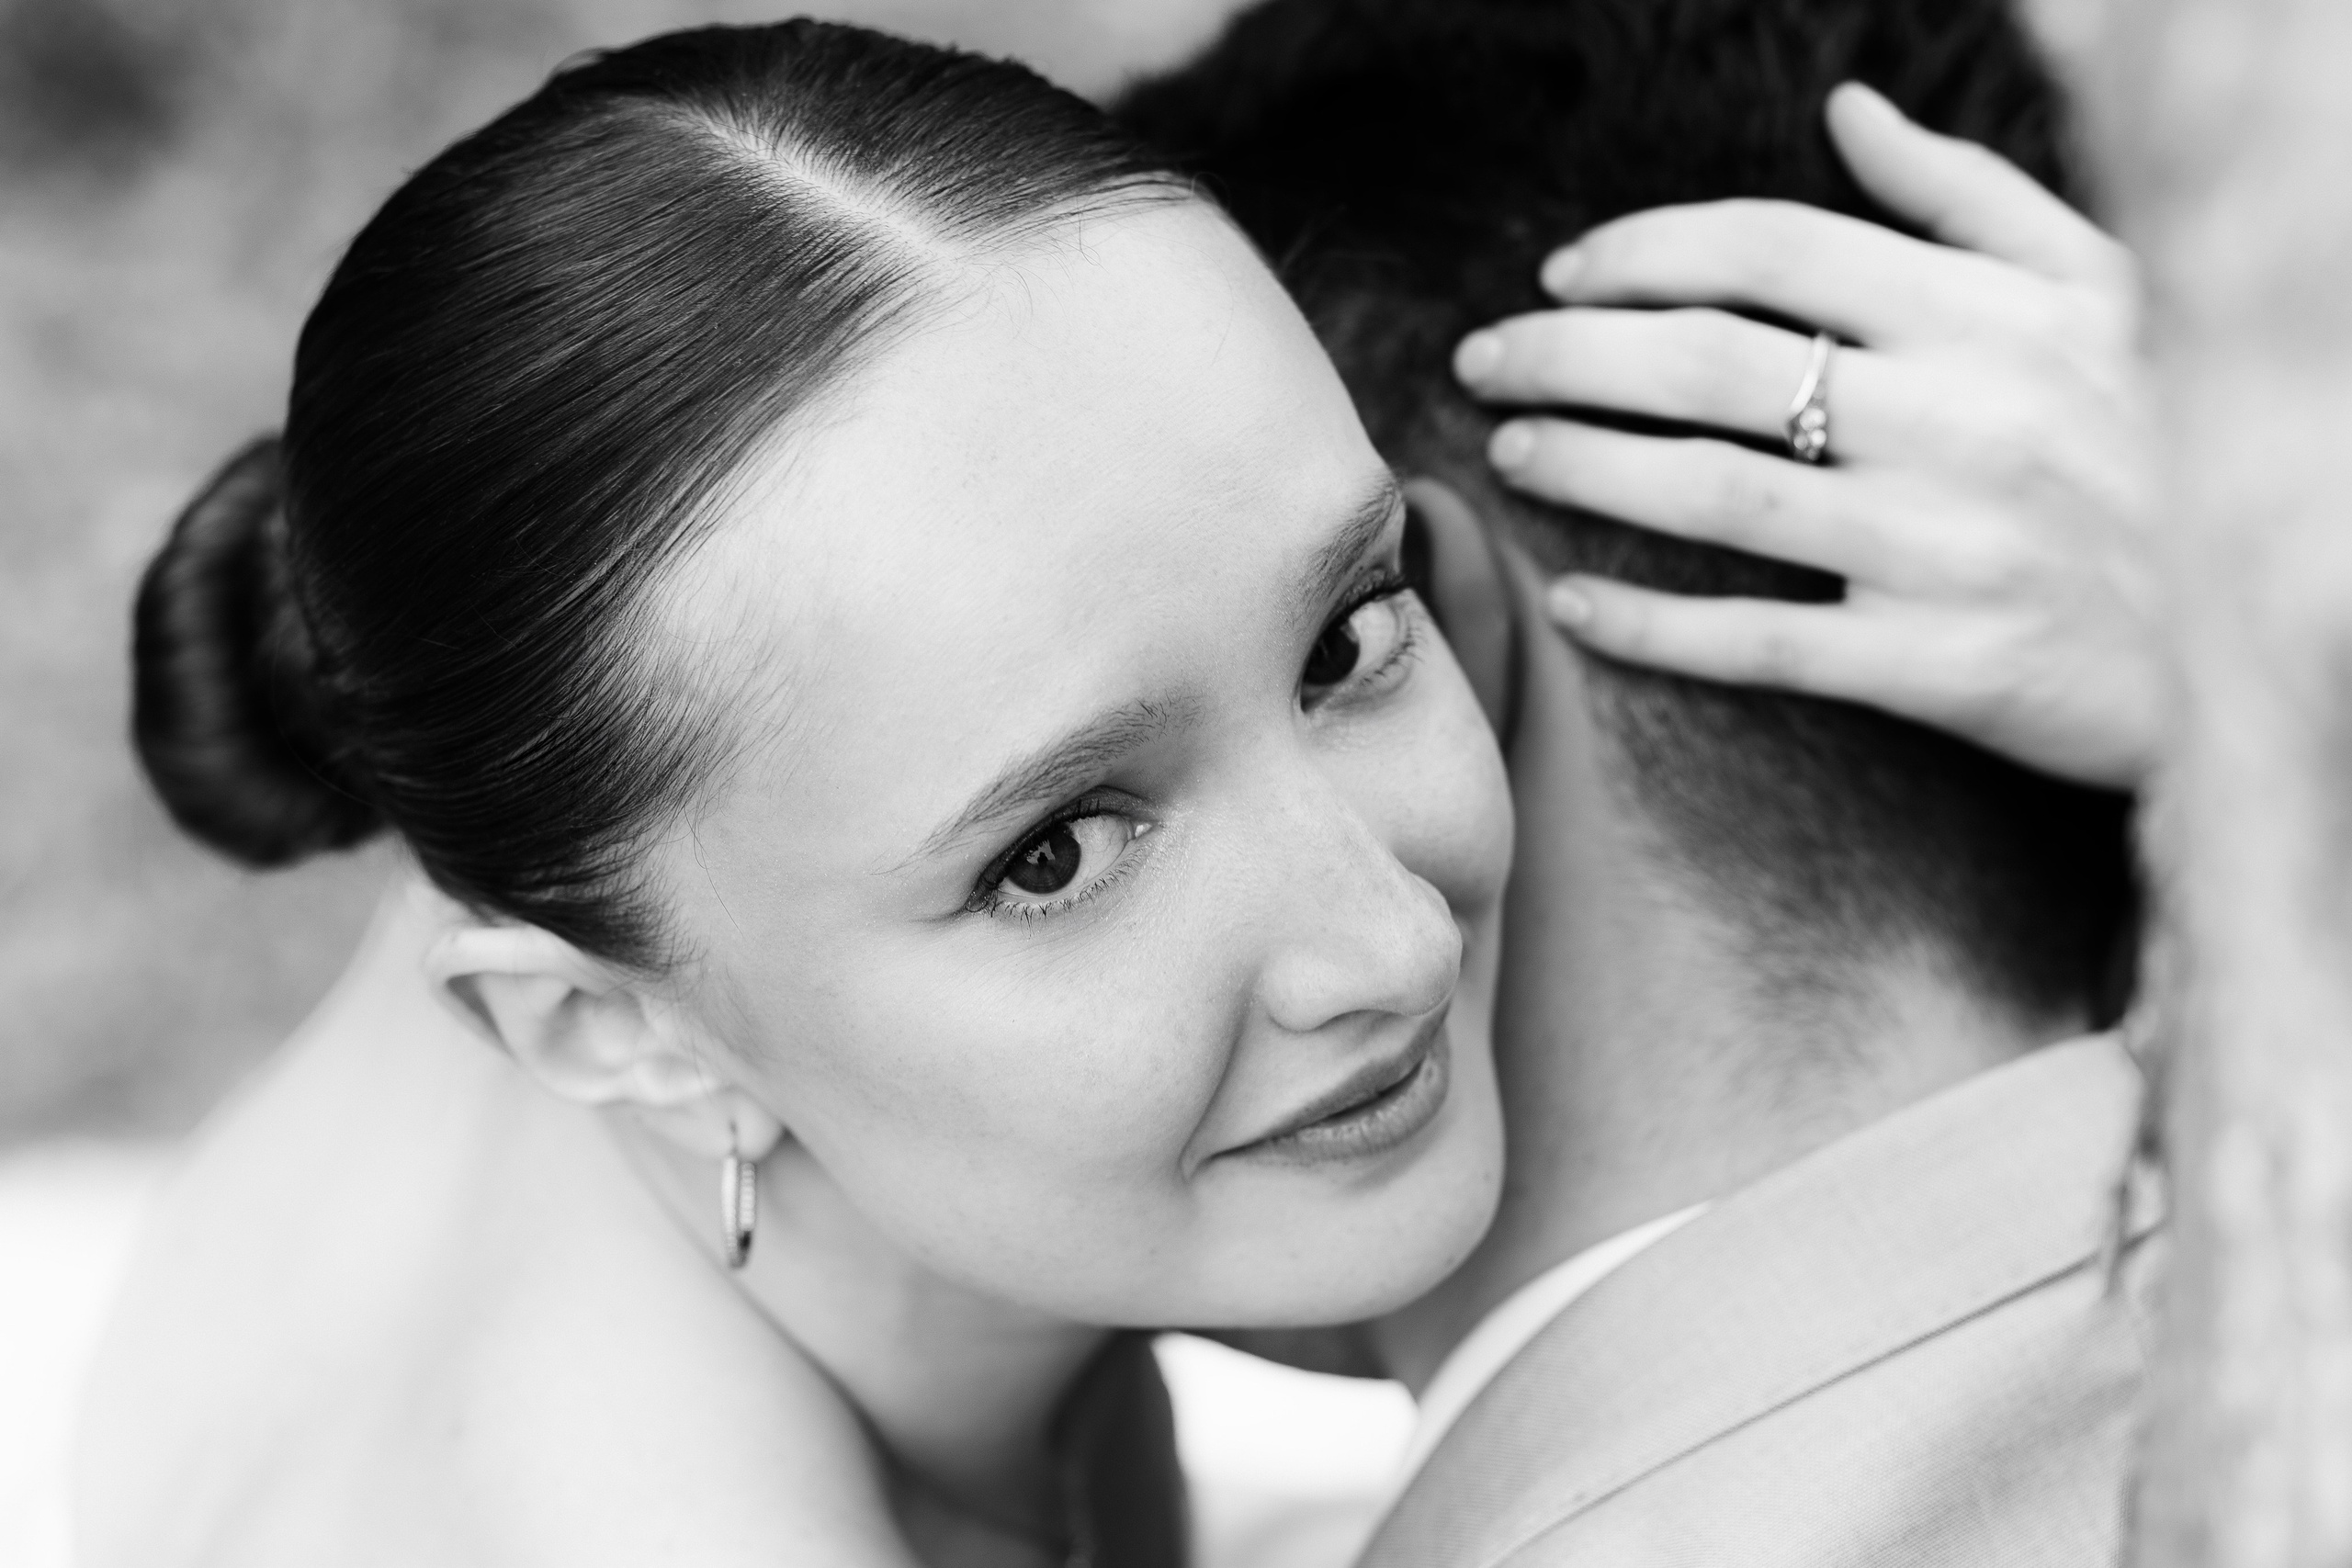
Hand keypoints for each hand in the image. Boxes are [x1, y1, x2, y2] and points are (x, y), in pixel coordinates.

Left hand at [1452, 82, 2161, 790]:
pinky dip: (1655, 624)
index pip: (1772, 249)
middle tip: (1485, 360)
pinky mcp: (1939, 666)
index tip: (1563, 274)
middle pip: (1712, 361)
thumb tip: (1847, 111)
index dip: (1643, 251)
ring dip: (1588, 465)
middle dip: (1570, 351)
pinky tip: (1574, 603)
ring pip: (1717, 493)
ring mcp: (1946, 546)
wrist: (2248, 634)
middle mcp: (1962, 419)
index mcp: (1988, 316)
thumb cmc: (2158, 444)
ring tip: (1509, 450)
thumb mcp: (2099, 294)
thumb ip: (1969, 198)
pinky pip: (1763, 641)